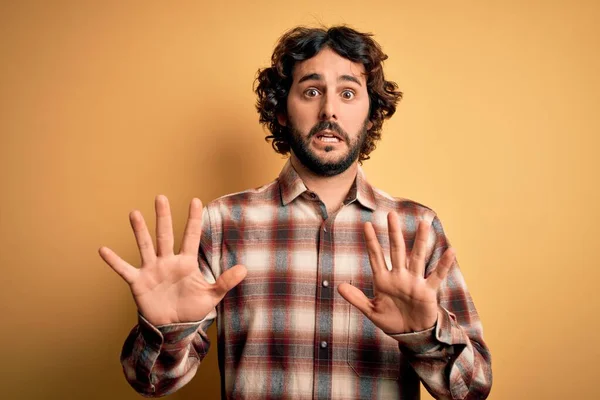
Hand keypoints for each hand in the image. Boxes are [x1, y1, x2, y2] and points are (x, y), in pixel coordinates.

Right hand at [99, 195, 246, 325]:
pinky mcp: (138, 282)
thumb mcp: (211, 296)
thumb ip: (225, 282)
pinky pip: (124, 270)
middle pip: (166, 235)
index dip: (194, 219)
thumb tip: (245, 269)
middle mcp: (168, 262)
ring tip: (134, 213)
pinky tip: (103, 249)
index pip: (191, 236)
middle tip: (161, 197)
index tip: (196, 200)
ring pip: (145, 246)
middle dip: (164, 217)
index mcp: (186, 263)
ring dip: (140, 230)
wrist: (173, 327)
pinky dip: (114, 261)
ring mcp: (152, 270)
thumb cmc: (192, 309)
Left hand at [338, 212, 454, 333]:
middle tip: (391, 215)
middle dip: (393, 233)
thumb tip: (339, 286)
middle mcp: (399, 276)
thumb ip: (356, 298)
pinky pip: (436, 275)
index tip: (366, 225)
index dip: (371, 241)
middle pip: (396, 250)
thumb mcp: (371, 311)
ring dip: (420, 241)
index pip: (376, 256)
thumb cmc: (391, 321)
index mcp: (384, 279)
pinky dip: (443, 264)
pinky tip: (450, 251)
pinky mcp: (427, 291)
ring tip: (423, 223)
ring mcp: (414, 281)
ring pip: (417, 257)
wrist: (410, 334)